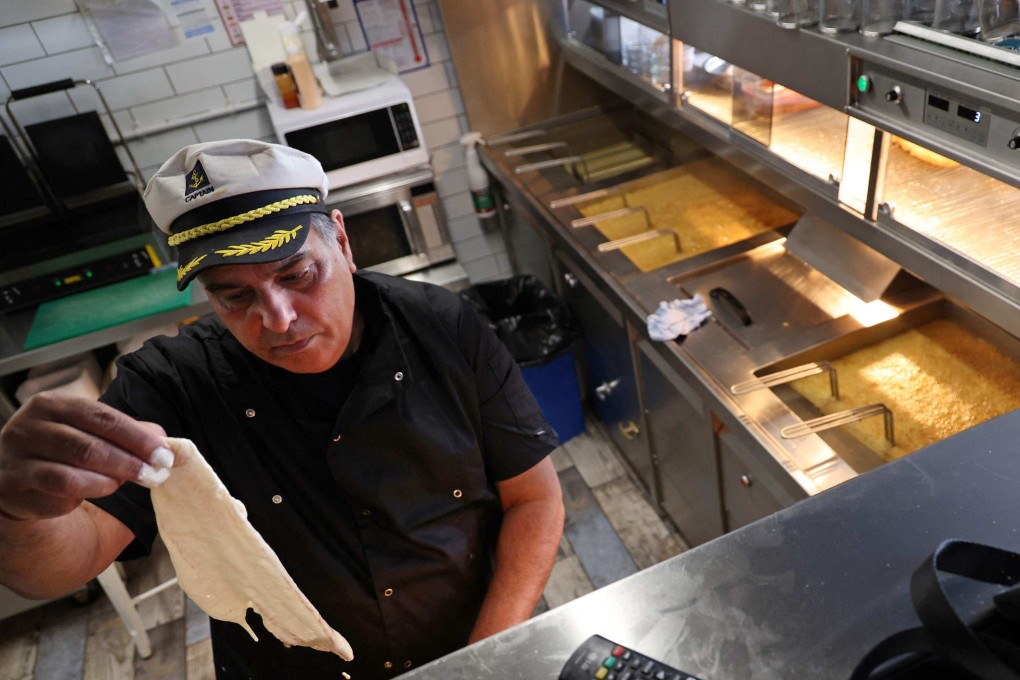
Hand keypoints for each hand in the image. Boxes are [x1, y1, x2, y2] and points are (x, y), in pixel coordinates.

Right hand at [0, 392, 172, 520]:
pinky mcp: (11, 488)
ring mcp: (16, 459)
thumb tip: (162, 440)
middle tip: (154, 476)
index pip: (103, 418)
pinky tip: (91, 493)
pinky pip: (54, 497)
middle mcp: (29, 428)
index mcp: (53, 404)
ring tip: (122, 483)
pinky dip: (81, 497)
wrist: (13, 473)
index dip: (138, 437)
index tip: (164, 455)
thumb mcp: (90, 430)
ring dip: (107, 483)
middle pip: (89, 447)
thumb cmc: (61, 447)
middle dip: (129, 464)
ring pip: (70, 476)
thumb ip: (126, 432)